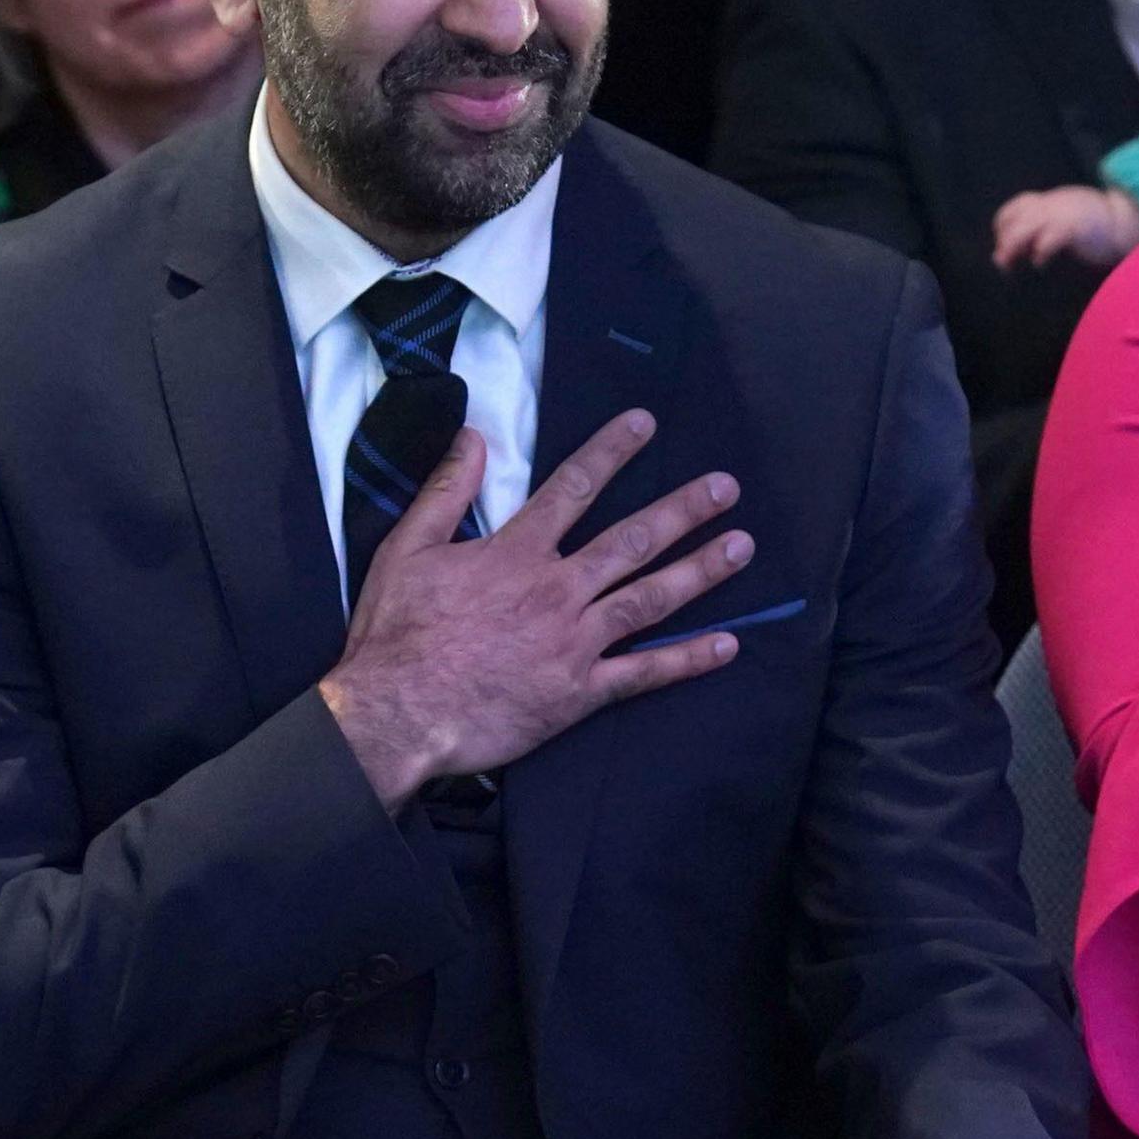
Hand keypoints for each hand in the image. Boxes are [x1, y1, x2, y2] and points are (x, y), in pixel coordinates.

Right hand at [319, 409, 752, 808]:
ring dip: (700, 570)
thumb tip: (474, 436)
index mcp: (516, 553)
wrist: (398, 713)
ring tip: (741, 546)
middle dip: (683, 510)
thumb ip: (445, 490)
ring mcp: (575, 643)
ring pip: (650, 598)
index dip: (612, 452)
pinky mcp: (579, 694)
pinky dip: (687, 660)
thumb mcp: (406, 549)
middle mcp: (557, 590)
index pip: (573, 488)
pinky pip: (643, 674)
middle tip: (725, 487)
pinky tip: (727, 644)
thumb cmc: (396, 634)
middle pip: (632, 540)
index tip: (646, 424)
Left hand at [991, 185, 1138, 269]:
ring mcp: (1064, 213)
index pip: (1017, 206)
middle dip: (1004, 240)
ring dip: (1012, 247)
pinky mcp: (1076, 227)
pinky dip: (1040, 251)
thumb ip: (1046, 230)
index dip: (1004, 225)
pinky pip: (1051, 237)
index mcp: (1052, 201)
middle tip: (1003, 263)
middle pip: (1016, 217)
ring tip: (1009, 266)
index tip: (1003, 245)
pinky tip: (1039, 264)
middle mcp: (1054, 204)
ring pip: (1026, 226)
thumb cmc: (1100, 227)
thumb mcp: (1070, 220)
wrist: (1130, 222)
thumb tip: (1021, 251)